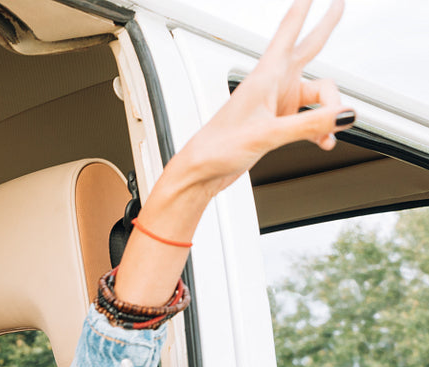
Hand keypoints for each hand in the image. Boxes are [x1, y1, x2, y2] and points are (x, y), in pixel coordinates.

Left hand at [171, 0, 349, 198]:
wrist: (201, 172)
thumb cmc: (217, 148)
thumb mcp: (268, 135)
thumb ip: (310, 124)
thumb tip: (344, 114)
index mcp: (264, 77)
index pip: (288, 32)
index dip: (302, 10)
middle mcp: (273, 85)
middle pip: (309, 49)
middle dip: (325, 27)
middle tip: (338, 4)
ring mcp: (277, 103)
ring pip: (318, 94)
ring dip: (329, 112)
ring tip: (329, 133)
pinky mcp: (278, 122)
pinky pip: (311, 118)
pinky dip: (320, 129)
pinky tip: (323, 141)